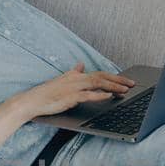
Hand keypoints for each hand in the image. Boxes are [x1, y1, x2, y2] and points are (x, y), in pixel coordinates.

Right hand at [19, 62, 136, 117]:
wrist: (32, 101)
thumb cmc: (47, 93)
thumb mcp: (62, 81)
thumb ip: (73, 73)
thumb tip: (80, 65)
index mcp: (76, 75)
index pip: (99, 74)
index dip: (114, 76)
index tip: (126, 80)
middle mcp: (76, 78)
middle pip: (102, 77)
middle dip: (118, 80)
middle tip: (132, 84)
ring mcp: (73, 87)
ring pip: (98, 84)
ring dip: (113, 86)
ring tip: (125, 90)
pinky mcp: (70, 97)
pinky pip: (88, 95)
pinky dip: (100, 94)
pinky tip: (109, 96)